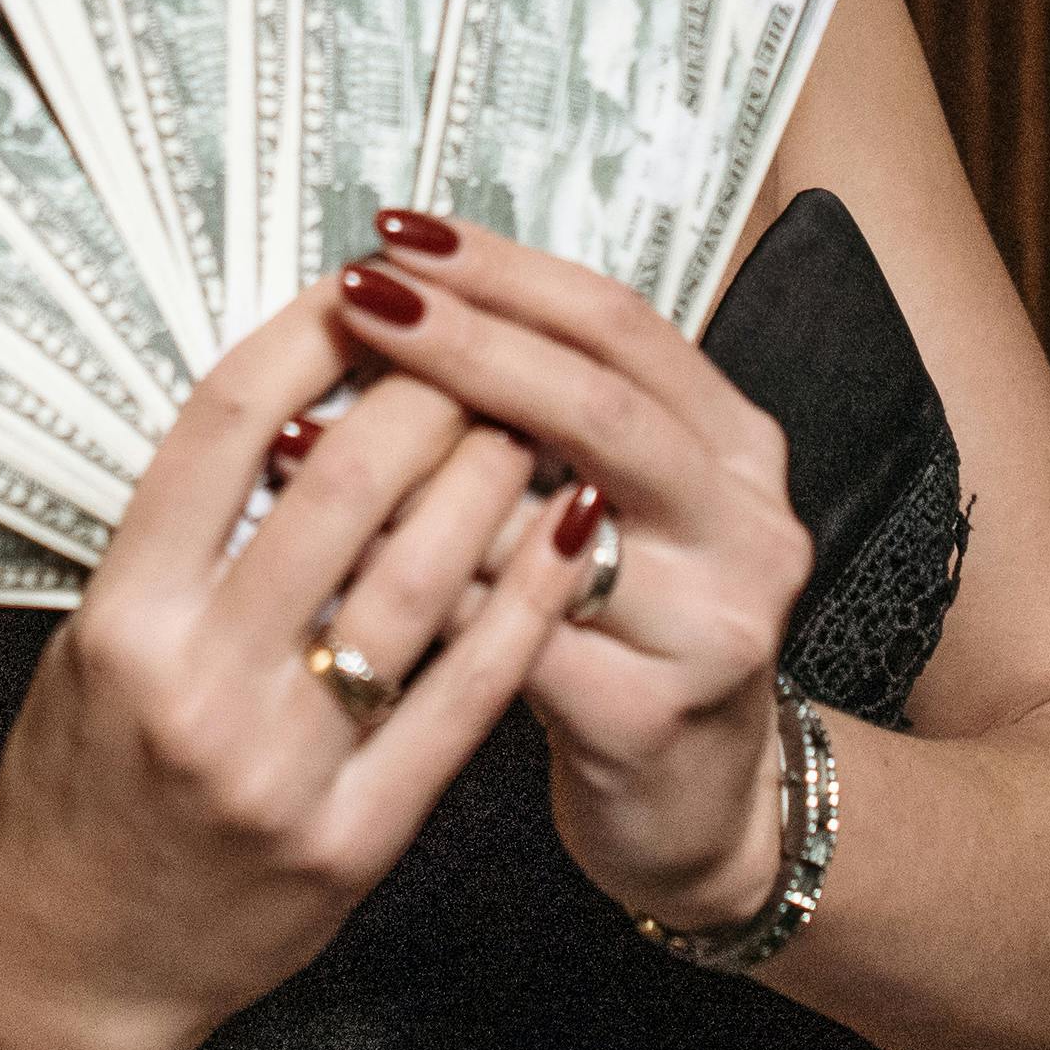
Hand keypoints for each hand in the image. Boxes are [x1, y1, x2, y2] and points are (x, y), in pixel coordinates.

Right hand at [0, 284, 590, 1049]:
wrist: (70, 969)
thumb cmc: (78, 789)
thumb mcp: (91, 644)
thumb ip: (180, 540)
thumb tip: (287, 405)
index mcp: (122, 615)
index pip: (224, 429)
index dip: (305, 337)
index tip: (362, 283)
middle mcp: (197, 682)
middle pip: (339, 486)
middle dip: (425, 392)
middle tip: (477, 342)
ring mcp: (278, 766)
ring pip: (418, 580)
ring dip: (491, 478)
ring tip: (534, 418)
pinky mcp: (350, 840)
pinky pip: (462, 701)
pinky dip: (523, 605)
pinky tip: (567, 535)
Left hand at [330, 215, 812, 933]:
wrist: (703, 812)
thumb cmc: (635, 637)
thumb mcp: (629, 506)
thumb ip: (553, 418)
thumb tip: (409, 300)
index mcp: (736, 446)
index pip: (618, 324)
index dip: (506, 272)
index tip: (399, 236)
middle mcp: (748, 523)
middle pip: (596, 402)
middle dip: (464, 338)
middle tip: (358, 294)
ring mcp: (712, 626)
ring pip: (545, 521)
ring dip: (413, 465)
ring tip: (301, 423)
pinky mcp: (651, 719)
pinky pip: (508, 640)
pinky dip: (414, 590)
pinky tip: (329, 562)